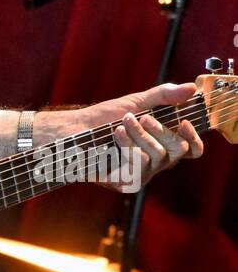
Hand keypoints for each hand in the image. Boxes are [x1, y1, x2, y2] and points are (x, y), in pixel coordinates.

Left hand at [80, 82, 203, 192]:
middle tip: (143, 118)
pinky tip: (117, 135)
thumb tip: (192, 88)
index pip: (192, 149)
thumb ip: (164, 96)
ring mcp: (143, 174)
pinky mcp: (128, 183)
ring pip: (158, 155)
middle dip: (162, 130)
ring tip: (122, 123)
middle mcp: (157, 162)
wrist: (76, 130)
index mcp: (163, 144)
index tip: (184, 122)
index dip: (194, 138)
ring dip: (140, 135)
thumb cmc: (105, 117)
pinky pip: (140, 166)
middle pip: (178, 150)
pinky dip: (129, 146)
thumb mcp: (137, 102)